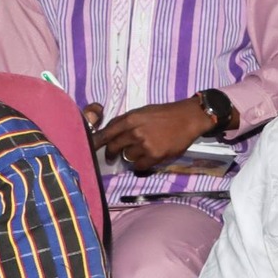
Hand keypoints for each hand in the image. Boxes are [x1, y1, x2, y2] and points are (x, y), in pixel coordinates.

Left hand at [93, 98, 212, 172]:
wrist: (188, 118)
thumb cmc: (165, 113)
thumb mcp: (143, 112)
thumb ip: (126, 121)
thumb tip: (111, 133)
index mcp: (130, 119)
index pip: (106, 133)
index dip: (96, 142)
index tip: (89, 148)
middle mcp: (135, 131)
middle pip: (114, 147)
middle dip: (112, 153)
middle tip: (112, 156)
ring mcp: (145, 144)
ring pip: (128, 156)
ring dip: (132, 156)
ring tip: (141, 152)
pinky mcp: (155, 155)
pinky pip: (139, 165)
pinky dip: (141, 165)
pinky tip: (147, 160)